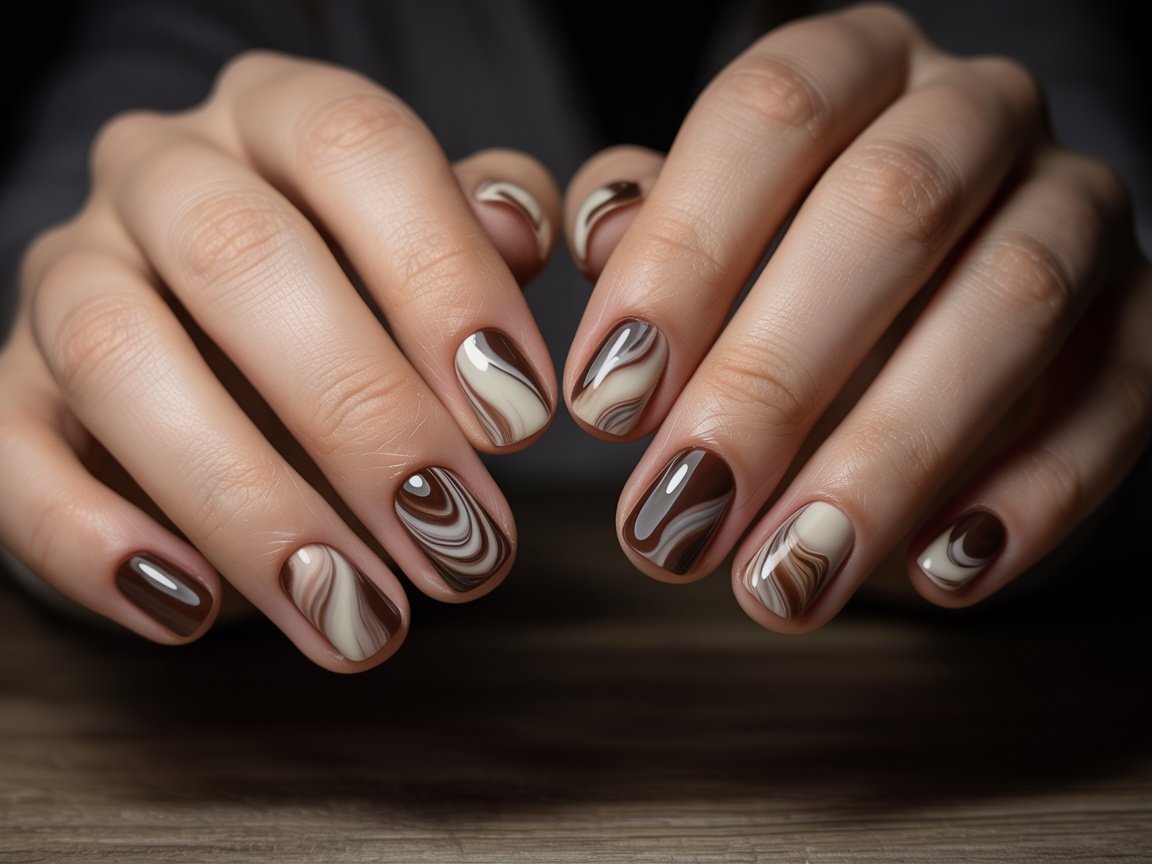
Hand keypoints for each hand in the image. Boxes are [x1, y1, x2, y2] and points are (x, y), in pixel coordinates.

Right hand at [0, 52, 559, 669]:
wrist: (215, 325)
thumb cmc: (356, 281)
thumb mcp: (433, 239)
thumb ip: (488, 230)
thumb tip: (520, 232)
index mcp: (280, 114)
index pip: (357, 146)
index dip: (444, 278)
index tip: (520, 419)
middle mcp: (161, 172)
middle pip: (240, 259)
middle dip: (364, 418)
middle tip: (462, 547)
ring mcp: (69, 271)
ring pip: (120, 358)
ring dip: (250, 505)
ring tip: (358, 615)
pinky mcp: (10, 384)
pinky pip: (13, 452)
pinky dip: (93, 541)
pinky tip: (193, 610)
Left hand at [562, 4, 1150, 628]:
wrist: (936, 262)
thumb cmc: (782, 243)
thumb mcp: (700, 216)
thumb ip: (643, 221)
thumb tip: (597, 235)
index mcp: (854, 64)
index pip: (770, 116)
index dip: (681, 260)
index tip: (605, 405)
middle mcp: (976, 113)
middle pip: (889, 212)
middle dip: (770, 383)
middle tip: (676, 522)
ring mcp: (1076, 208)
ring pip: (1010, 307)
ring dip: (888, 462)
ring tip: (783, 581)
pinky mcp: (1140, 318)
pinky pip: (1118, 398)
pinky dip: (1030, 495)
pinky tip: (933, 573)